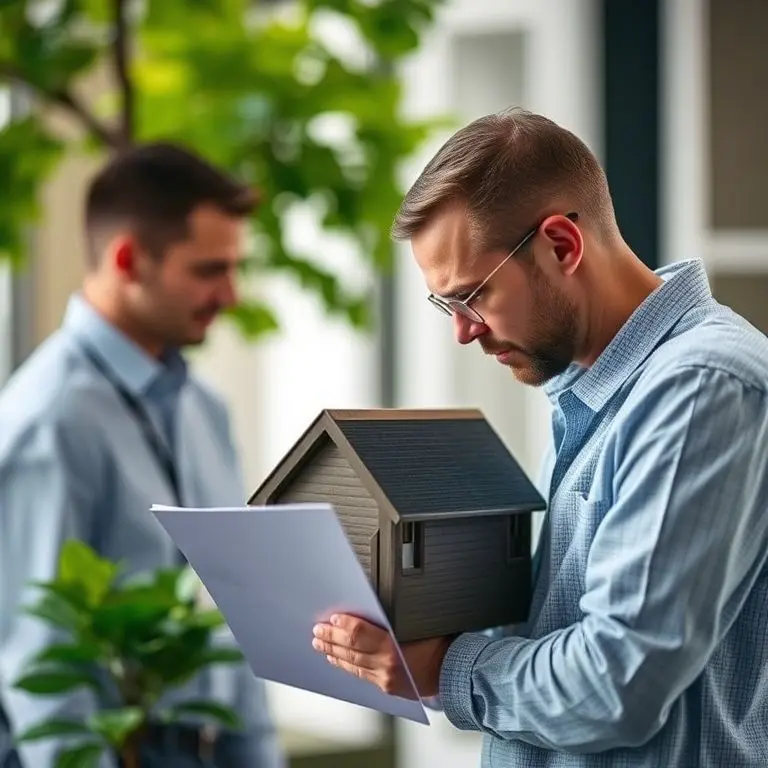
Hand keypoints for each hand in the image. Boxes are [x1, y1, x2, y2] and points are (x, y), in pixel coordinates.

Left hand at [312, 614, 453, 698]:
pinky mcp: (387, 687)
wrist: (455, 670)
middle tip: (317, 630)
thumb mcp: (418, 623)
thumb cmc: (440, 644)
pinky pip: (360, 675)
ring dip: (333, 652)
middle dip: (331, 639)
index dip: (344, 626)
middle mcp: (386, 666)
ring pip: (352, 664)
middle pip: (351, 649)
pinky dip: (345, 665)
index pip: (360, 634)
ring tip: (320, 643)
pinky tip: (337, 660)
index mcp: (393, 648)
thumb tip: (370, 608)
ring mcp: (385, 679)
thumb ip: (392, 619)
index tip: (333, 618)